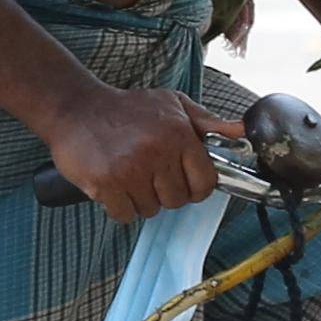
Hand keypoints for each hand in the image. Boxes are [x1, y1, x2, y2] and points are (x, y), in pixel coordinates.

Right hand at [43, 81, 220, 219]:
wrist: (76, 108)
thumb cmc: (127, 109)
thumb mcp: (172, 105)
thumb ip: (209, 123)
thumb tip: (244, 131)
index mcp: (179, 133)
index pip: (205, 182)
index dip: (195, 186)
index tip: (182, 180)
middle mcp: (157, 152)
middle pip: (177, 200)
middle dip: (165, 192)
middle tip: (149, 173)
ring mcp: (130, 170)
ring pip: (151, 210)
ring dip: (141, 199)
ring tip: (129, 174)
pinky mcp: (105, 184)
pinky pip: (125, 215)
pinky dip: (120, 206)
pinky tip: (114, 185)